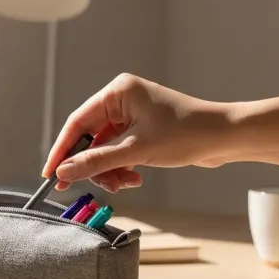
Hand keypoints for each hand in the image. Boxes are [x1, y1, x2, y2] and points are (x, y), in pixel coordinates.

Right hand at [43, 74, 229, 192]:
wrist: (228, 137)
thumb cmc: (187, 133)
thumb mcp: (136, 151)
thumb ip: (97, 161)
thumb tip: (64, 171)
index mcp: (118, 92)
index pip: (77, 122)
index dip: (62, 150)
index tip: (50, 173)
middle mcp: (122, 100)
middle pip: (89, 137)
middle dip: (92, 165)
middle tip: (86, 186)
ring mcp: (132, 115)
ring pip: (104, 149)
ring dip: (108, 170)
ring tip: (123, 184)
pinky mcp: (142, 130)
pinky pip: (118, 152)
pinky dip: (121, 168)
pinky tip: (134, 178)